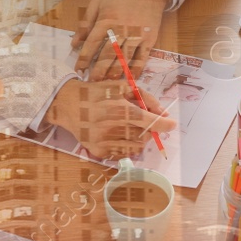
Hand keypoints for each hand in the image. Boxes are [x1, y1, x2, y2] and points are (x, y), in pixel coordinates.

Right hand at [46, 76, 176, 161]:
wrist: (69, 105)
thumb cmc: (99, 93)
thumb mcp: (123, 87)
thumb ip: (146, 98)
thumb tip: (164, 114)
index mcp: (118, 108)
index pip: (147, 121)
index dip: (163, 124)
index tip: (172, 124)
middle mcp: (111, 127)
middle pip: (144, 136)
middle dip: (149, 129)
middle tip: (144, 122)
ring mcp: (104, 142)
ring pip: (136, 147)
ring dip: (140, 138)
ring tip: (131, 128)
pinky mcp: (98, 152)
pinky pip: (123, 153)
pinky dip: (127, 146)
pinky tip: (119, 135)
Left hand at [72, 0, 166, 78]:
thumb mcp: (97, 3)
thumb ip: (85, 23)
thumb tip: (74, 43)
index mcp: (106, 20)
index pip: (92, 43)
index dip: (84, 58)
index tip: (78, 70)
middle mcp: (121, 29)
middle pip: (108, 54)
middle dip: (99, 70)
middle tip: (92, 82)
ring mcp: (137, 35)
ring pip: (125, 58)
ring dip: (116, 72)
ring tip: (108, 83)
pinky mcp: (150, 39)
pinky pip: (143, 58)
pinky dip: (136, 70)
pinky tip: (130, 78)